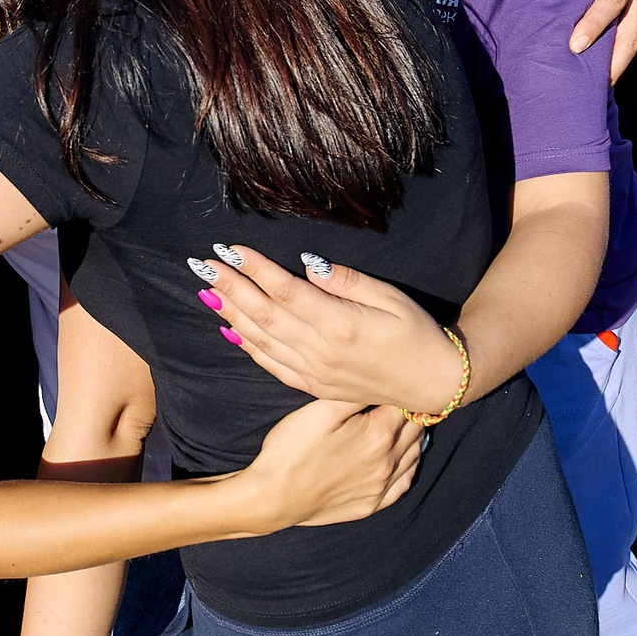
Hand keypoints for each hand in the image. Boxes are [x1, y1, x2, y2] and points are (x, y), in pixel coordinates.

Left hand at [195, 246, 458, 410]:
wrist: (434, 383)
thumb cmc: (417, 333)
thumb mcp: (391, 298)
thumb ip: (347, 282)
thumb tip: (308, 264)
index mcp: (339, 325)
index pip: (285, 291)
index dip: (254, 268)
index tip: (228, 248)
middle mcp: (321, 352)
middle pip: (264, 314)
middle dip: (229, 287)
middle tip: (202, 265)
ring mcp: (315, 373)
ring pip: (261, 341)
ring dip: (231, 314)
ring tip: (206, 291)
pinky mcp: (315, 387)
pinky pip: (272, 366)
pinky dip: (248, 347)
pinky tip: (230, 330)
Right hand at [243, 397, 422, 526]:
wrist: (272, 497)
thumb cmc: (291, 449)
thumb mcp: (320, 410)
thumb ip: (356, 393)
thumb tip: (382, 380)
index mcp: (378, 433)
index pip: (407, 402)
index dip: (401, 388)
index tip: (394, 379)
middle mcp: (388, 461)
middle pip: (416, 427)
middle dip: (410, 409)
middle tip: (398, 396)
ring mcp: (382, 487)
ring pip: (415, 453)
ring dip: (412, 435)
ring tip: (401, 421)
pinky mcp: (373, 504)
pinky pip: (405, 482)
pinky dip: (409, 464)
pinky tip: (403, 454)